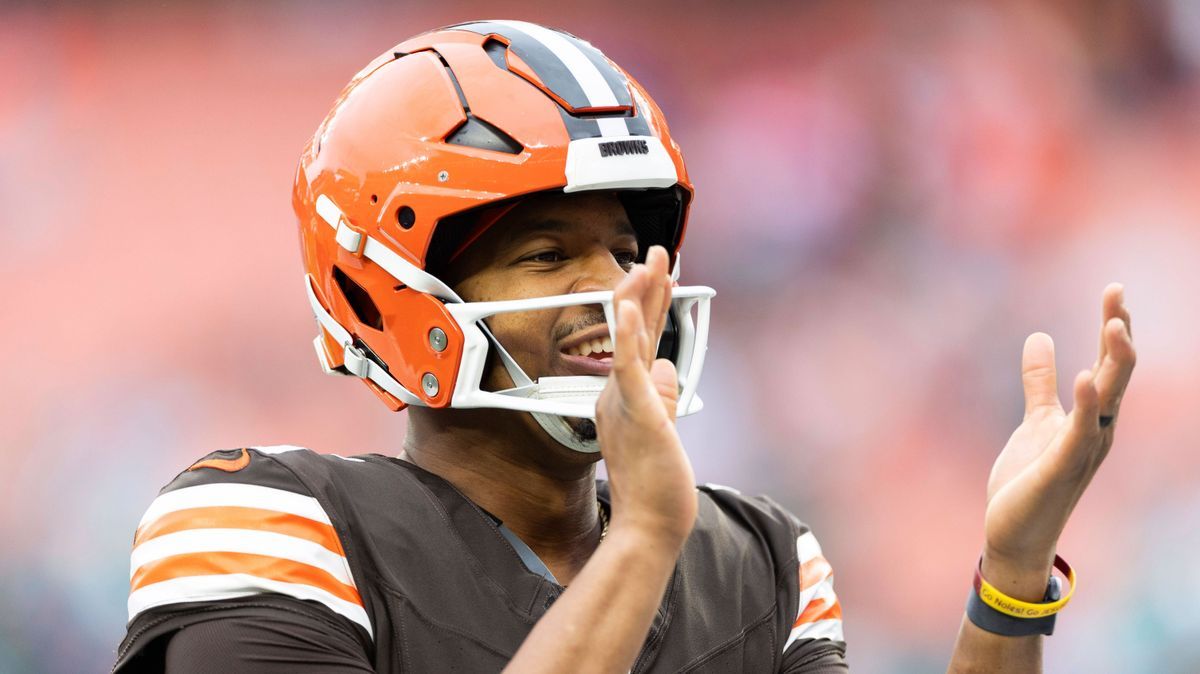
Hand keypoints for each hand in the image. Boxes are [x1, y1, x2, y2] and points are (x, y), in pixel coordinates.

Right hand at [595, 246, 696, 548]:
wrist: (648, 527)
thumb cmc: (655, 489)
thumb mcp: (664, 431)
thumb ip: (664, 396)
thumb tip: (668, 366)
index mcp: (625, 398)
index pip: (642, 341)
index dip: (651, 306)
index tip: (660, 275)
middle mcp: (619, 394)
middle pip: (636, 331)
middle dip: (647, 287)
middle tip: (655, 251)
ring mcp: (625, 401)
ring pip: (629, 339)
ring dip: (637, 297)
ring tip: (644, 264)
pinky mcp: (635, 412)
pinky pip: (626, 366)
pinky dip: (626, 333)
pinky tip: (628, 304)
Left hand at [981, 283, 1135, 595]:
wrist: (1015, 532)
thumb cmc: (1029, 479)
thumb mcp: (1036, 420)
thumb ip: (1040, 382)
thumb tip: (1040, 336)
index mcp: (1092, 417)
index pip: (1110, 364)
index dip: (1114, 328)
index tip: (1115, 290)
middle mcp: (1097, 431)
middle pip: (1117, 374)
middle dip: (1119, 334)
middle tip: (1118, 293)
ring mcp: (1083, 450)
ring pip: (1108, 400)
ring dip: (1113, 363)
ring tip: (1114, 325)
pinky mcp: (1061, 468)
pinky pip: (1079, 432)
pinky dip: (1085, 405)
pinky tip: (1086, 377)